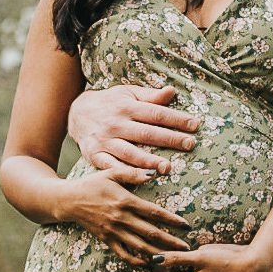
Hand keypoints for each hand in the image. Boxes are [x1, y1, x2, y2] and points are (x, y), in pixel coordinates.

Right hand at [62, 172, 190, 265]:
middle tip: (187, 248)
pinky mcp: (106, 240)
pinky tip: (148, 263)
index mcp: (126, 201)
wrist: (69, 200)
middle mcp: (121, 218)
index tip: (186, 225)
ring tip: (172, 259)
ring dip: (157, 253)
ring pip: (140, 246)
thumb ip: (133, 174)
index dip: (172, 220)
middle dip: (171, 242)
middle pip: (151, 233)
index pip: (154, 213)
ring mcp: (113, 231)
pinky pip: (123, 254)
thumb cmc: (93, 184)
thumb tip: (154, 173)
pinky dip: (136, 261)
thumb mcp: (112, 173)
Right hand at [69, 84, 201, 184]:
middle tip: (190, 145)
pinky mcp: (95, 155)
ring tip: (168, 168)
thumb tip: (172, 92)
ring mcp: (105, 141)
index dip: (176, 119)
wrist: (77, 112)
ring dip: (149, 161)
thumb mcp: (128, 94)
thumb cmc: (110, 103)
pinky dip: (124, 174)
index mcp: (127, 107)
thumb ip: (150, 96)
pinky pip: (111, 167)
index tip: (195, 125)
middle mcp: (116, 124)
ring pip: (129, 153)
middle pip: (146, 133)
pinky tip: (140, 180)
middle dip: (169, 139)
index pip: (156, 113)